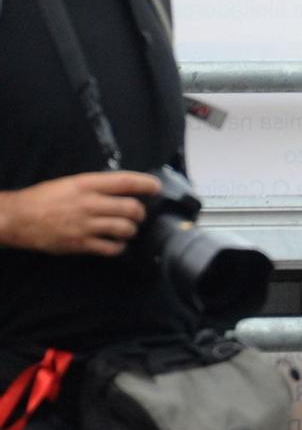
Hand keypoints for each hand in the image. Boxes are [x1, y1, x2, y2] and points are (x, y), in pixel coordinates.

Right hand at [0, 171, 161, 255]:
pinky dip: (119, 247)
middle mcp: (89, 203)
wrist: (17, 218)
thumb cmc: (43, 198)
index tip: (156, 188)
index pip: (127, 182)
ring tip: (128, 229)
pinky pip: (110, 248)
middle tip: (139, 214)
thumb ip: (96, 186)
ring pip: (124, 228)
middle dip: (140, 212)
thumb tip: (122, 188)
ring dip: (131, 230)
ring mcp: (85, 225)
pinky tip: (117, 244)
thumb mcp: (71, 183)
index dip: (147, 184)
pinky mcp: (79, 244)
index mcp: (87, 184)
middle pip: (131, 208)